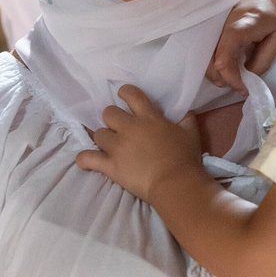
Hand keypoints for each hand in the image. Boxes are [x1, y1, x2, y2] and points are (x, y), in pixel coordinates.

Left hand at [76, 84, 207, 199]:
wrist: (175, 184)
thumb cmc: (185, 158)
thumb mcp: (191, 132)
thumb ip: (186, 117)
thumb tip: (184, 108)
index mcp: (148, 117)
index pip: (130, 94)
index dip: (124, 93)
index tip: (124, 97)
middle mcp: (129, 128)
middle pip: (108, 113)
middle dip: (112, 119)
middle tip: (120, 129)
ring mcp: (117, 147)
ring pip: (98, 134)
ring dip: (104, 139)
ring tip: (110, 147)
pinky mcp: (110, 166)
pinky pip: (88, 158)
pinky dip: (85, 159)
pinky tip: (86, 161)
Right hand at [206, 5, 275, 94]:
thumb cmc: (272, 12)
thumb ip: (263, 59)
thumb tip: (247, 76)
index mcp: (243, 24)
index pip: (225, 54)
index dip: (231, 76)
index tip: (243, 88)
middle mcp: (221, 24)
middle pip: (211, 60)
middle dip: (223, 79)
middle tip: (240, 86)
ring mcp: (211, 25)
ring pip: (203, 58)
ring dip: (216, 74)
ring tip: (234, 78)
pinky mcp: (207, 28)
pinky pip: (203, 52)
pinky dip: (212, 66)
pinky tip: (226, 68)